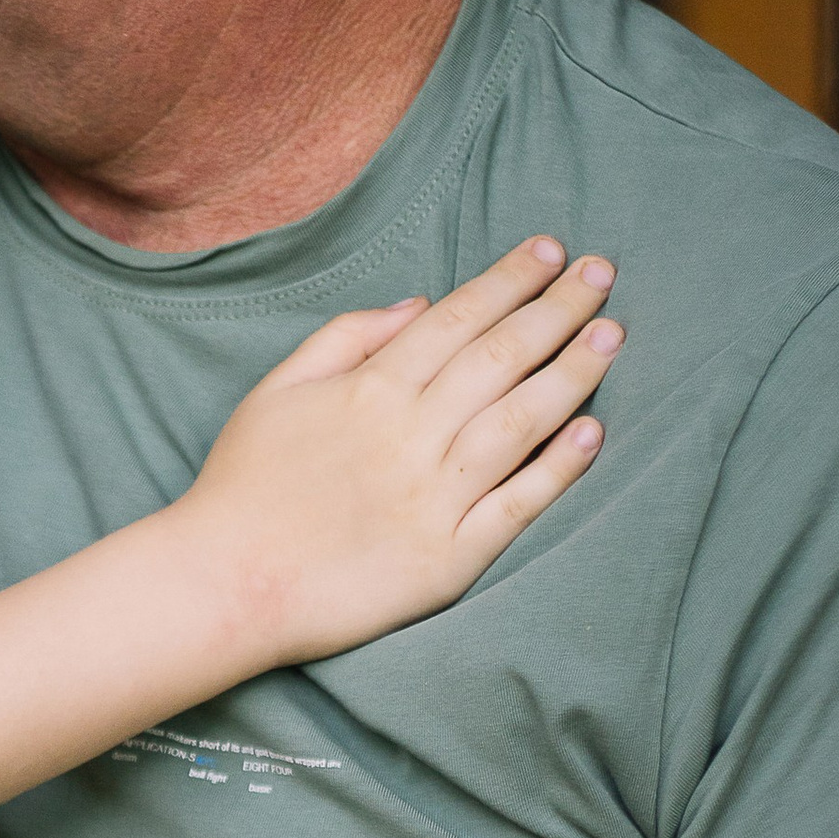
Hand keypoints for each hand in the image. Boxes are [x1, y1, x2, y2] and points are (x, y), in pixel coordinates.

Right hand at [189, 236, 621, 663]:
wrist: (225, 585)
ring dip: (573, 373)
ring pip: (521, 421)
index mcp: (370, 390)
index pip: (457, 318)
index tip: (551, 252)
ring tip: (613, 335)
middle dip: (558, 308)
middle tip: (602, 273)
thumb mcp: (276, 390)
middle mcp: (411, 435)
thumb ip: (346, 338)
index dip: (510, 280)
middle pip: (501, 356)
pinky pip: (516, 505)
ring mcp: (435, 497)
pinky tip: (593, 432)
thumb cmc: (243, 486)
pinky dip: (559, 469)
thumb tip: (418, 303)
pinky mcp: (449, 559)